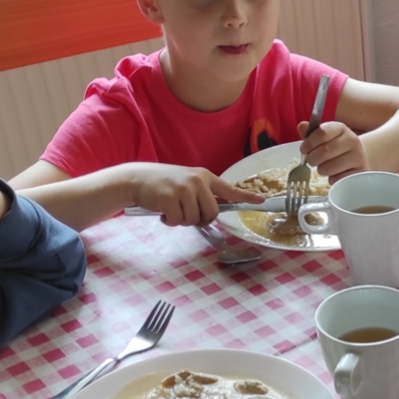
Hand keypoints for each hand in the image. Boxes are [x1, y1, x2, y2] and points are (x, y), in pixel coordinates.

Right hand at [126, 164, 259, 226]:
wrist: (137, 178)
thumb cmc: (164, 184)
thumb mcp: (187, 183)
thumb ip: (202, 194)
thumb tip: (215, 213)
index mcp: (205, 177)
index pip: (229, 189)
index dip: (246, 197)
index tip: (262, 201)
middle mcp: (198, 181)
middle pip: (213, 213)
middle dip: (200, 218)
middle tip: (185, 211)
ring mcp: (185, 189)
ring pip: (195, 219)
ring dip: (182, 220)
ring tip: (171, 207)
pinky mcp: (171, 198)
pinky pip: (178, 221)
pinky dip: (170, 221)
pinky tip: (162, 210)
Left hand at [300, 120, 367, 181]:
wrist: (357, 159)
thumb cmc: (335, 148)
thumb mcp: (323, 138)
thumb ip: (310, 133)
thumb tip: (302, 126)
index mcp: (341, 128)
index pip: (322, 133)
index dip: (309, 143)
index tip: (304, 150)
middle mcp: (352, 140)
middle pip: (324, 151)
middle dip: (312, 159)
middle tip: (311, 161)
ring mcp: (358, 156)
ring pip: (329, 167)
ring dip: (321, 170)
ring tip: (323, 168)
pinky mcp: (359, 172)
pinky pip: (337, 179)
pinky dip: (332, 179)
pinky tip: (335, 174)